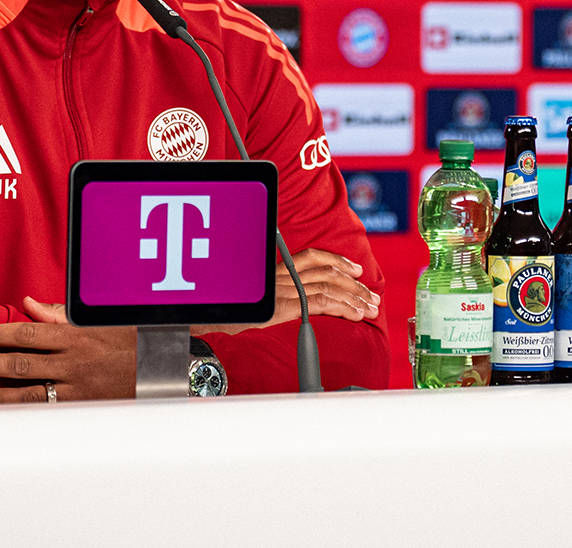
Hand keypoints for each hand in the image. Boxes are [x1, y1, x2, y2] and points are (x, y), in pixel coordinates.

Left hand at [0, 296, 134, 403]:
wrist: (161, 368)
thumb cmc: (128, 338)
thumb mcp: (97, 319)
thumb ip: (60, 313)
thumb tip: (28, 303)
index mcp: (75, 336)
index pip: (27, 333)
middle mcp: (73, 363)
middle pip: (20, 364)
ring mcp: (76, 388)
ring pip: (27, 393)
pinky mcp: (81, 407)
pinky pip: (44, 411)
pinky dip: (19, 413)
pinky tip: (0, 415)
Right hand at [193, 249, 380, 335]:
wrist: (200, 315)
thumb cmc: (221, 311)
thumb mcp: (249, 301)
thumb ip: (269, 298)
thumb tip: (285, 306)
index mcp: (273, 272)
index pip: (310, 256)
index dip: (336, 260)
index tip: (355, 268)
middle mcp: (279, 277)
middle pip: (326, 271)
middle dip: (354, 283)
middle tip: (372, 295)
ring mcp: (281, 290)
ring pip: (328, 285)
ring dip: (354, 296)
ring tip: (370, 307)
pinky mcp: (281, 306)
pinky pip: (319, 302)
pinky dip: (342, 307)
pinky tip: (355, 315)